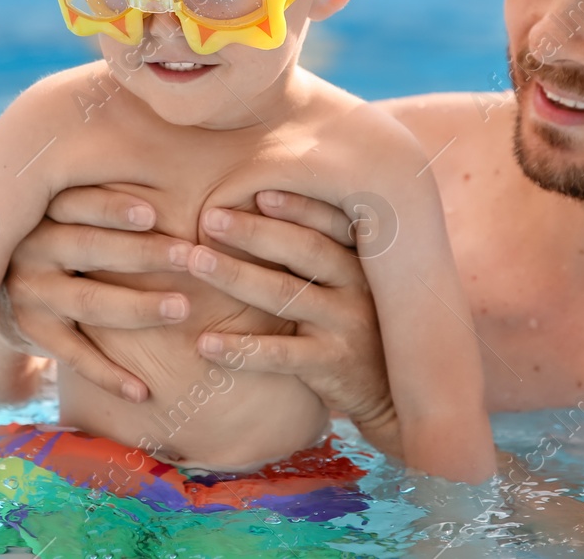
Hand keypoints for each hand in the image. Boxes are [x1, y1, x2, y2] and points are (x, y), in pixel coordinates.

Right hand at [0, 186, 193, 402]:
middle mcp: (31, 248)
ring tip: (183, 309)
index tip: (154, 212)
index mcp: (44, 207)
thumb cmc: (71, 225)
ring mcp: (30, 293)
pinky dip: (109, 375)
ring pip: (88, 302)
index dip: (113, 206)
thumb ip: (115, 175)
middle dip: (143, 253)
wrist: (3, 282)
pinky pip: (74, 356)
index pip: (77, 201)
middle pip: (88, 248)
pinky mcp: (34, 332)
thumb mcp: (76, 200)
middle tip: (191, 256)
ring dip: (138, 308)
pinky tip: (144, 391)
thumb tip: (180, 147)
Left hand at [188, 190, 400, 456]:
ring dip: (236, 276)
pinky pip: (281, 355)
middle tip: (209, 218)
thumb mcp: (349, 282)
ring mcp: (347, 325)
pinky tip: (205, 343)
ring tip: (194, 261)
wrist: (389, 392)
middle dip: (254, 232)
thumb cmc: (354, 322)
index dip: (296, 205)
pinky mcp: (332, 364)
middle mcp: (358, 286)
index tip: (257, 191)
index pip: (329, 222)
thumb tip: (262, 198)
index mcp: (359, 258)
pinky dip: (241, 349)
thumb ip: (318, 248)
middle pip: (304, 250)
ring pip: (286, 295)